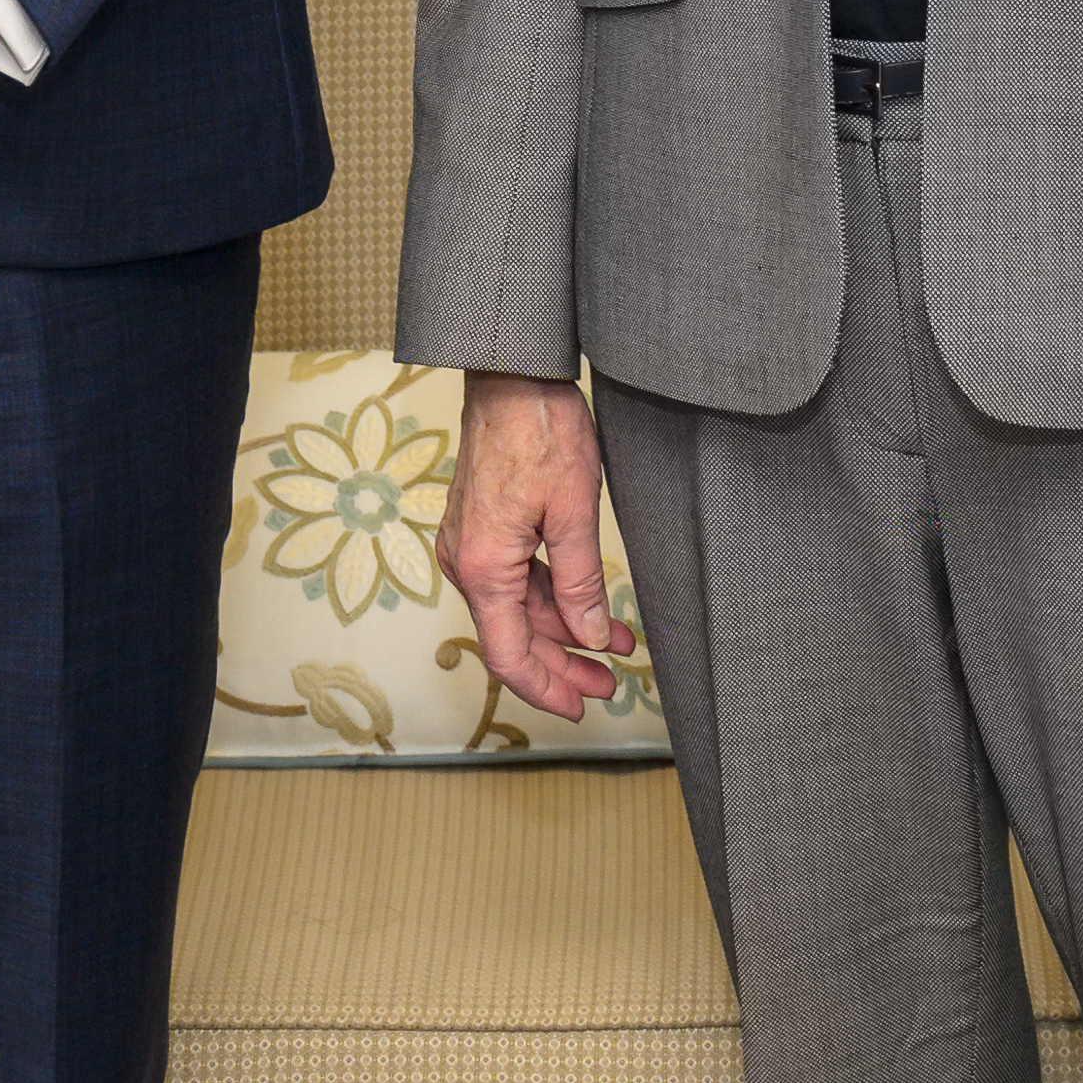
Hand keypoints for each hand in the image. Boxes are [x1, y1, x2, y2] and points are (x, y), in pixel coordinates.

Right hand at [438, 372, 636, 722]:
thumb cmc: (540, 430)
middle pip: (513, 636)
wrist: (512, 375)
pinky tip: (591, 605)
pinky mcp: (482, 527)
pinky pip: (515, 578)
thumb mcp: (574, 511)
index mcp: (482, 565)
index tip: (581, 707)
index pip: (508, 654)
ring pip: (517, 608)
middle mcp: (466, 560)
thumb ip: (581, 582)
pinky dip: (553, 596)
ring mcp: (470, 544)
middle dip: (563, 664)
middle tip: (609, 685)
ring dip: (564, 629)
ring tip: (617, 644)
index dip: (545, 689)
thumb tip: (590, 638)